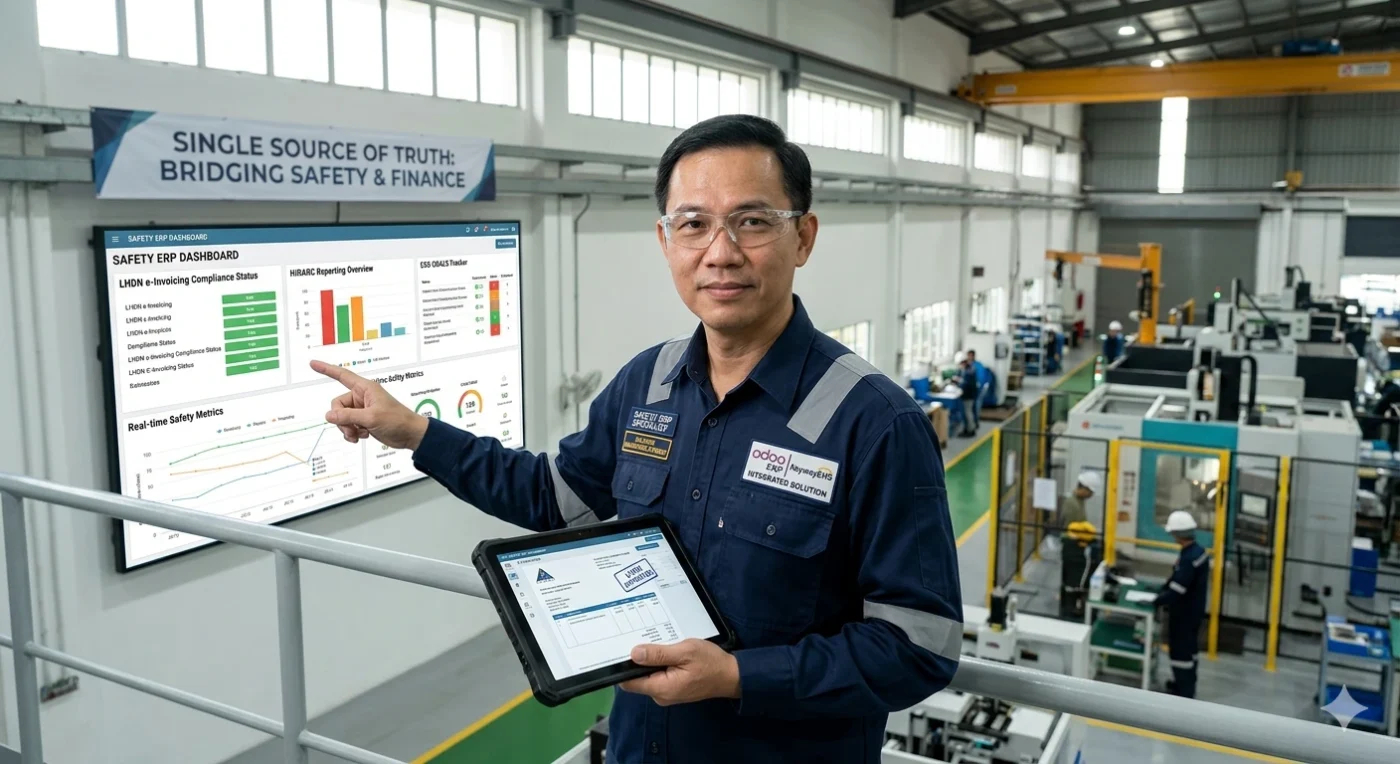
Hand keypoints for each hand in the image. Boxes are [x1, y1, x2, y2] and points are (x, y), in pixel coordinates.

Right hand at [310, 360, 429, 449]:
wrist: (410, 435)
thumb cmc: (397, 420)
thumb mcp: (371, 417)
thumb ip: (348, 416)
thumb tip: (328, 416)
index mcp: (365, 388)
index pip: (342, 375)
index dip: (326, 369)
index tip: (313, 363)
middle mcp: (361, 397)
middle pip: (337, 405)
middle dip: (341, 420)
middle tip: (353, 430)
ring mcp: (362, 409)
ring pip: (341, 417)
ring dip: (347, 428)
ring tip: (360, 434)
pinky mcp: (363, 420)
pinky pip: (347, 425)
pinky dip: (351, 433)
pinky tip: (362, 437)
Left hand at [618, 639, 739, 705]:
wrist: (731, 676)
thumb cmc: (710, 663)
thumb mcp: (685, 652)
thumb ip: (659, 654)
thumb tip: (634, 653)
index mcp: (661, 688)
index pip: (629, 682)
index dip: (623, 666)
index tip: (622, 648)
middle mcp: (660, 695)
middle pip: (637, 678)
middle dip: (639, 660)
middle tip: (642, 638)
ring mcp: (667, 694)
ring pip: (648, 676)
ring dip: (651, 660)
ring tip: (657, 642)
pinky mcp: (673, 689)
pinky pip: (659, 676)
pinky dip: (660, 664)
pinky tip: (667, 651)